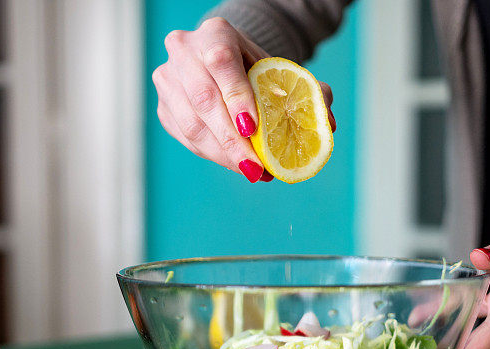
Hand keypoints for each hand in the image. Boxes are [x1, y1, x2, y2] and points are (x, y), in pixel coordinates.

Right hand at [152, 17, 334, 182]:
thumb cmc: (256, 70)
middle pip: (204, 99)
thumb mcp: (281, 72)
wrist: (224, 63)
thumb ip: (306, 92)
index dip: (236, 98)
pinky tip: (235, 164)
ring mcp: (168, 79)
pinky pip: (185, 137)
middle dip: (233, 140)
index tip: (253, 130)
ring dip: (223, 154)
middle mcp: (184, 51)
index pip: (221, 64)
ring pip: (191, 124)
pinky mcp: (163, 106)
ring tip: (252, 172)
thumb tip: (326, 123)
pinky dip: (212, 155)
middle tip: (257, 169)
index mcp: (215, 34)